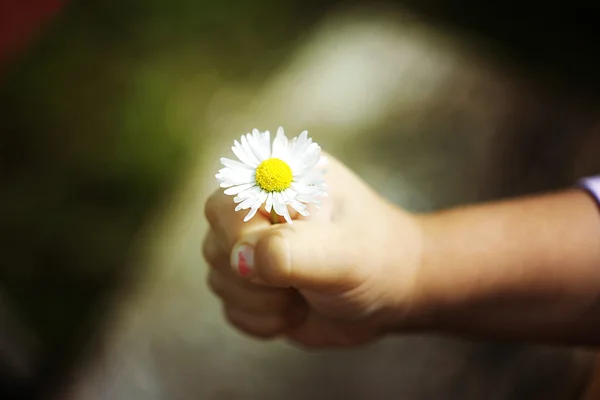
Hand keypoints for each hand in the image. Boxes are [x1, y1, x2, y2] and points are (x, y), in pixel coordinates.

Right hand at [202, 155, 423, 347]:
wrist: (391, 295)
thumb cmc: (377, 259)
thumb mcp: (345, 253)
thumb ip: (295, 250)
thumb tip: (242, 258)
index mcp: (281, 177)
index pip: (227, 203)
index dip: (244, 240)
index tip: (282, 263)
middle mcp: (257, 207)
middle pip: (216, 245)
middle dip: (261, 279)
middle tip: (304, 279)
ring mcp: (250, 244)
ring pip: (218, 281)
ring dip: (265, 303)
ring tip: (307, 292)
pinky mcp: (250, 280)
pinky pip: (230, 308)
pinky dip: (263, 320)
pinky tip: (296, 308)